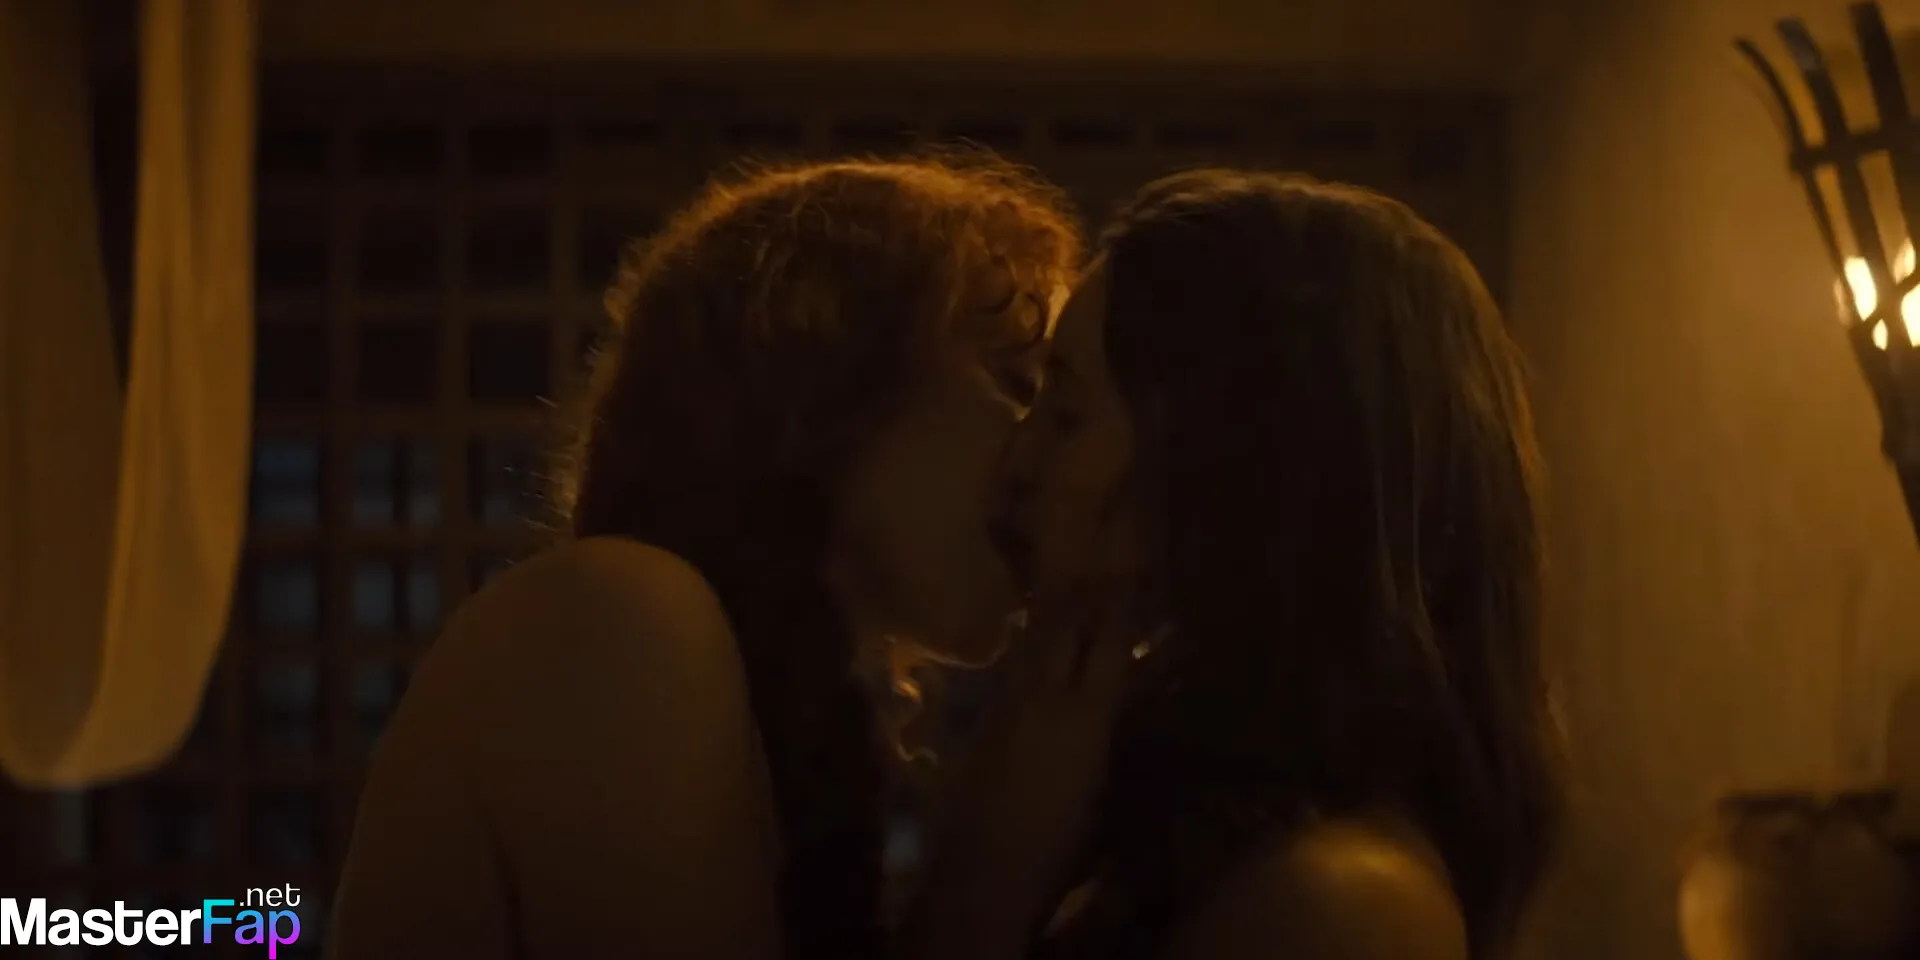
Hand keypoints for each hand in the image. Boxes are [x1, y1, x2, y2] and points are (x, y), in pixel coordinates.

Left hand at [900, 573, 1147, 959]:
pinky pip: (1011, 672)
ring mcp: (1005, 707)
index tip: (1133, 580)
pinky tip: (1033, 649)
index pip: (1108, 647)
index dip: (1122, 611)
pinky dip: (1028, 652)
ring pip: (1031, 646)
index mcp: (1084, 718)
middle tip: (1099, 574)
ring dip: (1051, 619)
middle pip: (1063, 630)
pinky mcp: (980, 724)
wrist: (983, 874)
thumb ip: (1113, 743)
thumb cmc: (1061, 849)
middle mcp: (1042, 699)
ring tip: (1067, 595)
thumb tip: (1122, 708)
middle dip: (1083, 599)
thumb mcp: (1105, 797)